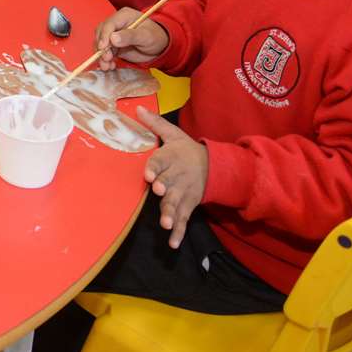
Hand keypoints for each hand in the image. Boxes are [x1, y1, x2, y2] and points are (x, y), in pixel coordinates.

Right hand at [94, 6, 169, 68]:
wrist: (159, 48)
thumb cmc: (156, 37)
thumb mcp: (146, 36)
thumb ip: (130, 36)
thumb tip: (113, 38)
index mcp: (124, 16)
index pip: (109, 24)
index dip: (104, 36)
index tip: (103, 48)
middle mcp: (116, 24)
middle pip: (101, 34)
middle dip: (101, 47)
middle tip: (106, 59)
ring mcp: (113, 35)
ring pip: (101, 44)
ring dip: (102, 56)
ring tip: (107, 66)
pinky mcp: (113, 46)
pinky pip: (105, 52)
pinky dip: (105, 60)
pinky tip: (110, 66)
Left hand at [136, 107, 208, 247]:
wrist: (215, 167)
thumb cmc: (187, 150)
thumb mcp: (174, 135)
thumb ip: (155, 124)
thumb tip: (137, 108)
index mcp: (172, 158)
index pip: (162, 162)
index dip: (155, 168)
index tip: (149, 175)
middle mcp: (178, 177)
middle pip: (170, 184)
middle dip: (165, 190)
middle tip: (160, 194)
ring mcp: (184, 193)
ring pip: (176, 204)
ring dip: (171, 214)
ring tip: (165, 224)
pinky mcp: (188, 206)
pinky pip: (183, 220)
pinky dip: (179, 232)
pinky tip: (173, 243)